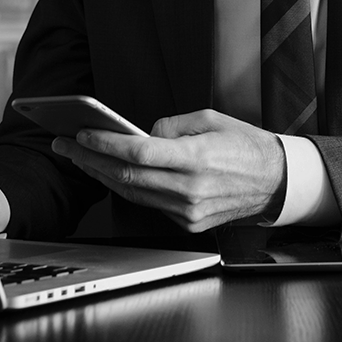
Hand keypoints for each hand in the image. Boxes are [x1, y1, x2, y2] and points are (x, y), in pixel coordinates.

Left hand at [51, 109, 286, 231]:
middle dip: (90, 159)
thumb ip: (171, 126)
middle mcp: (189, 189)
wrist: (276, 182)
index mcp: (196, 159)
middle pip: (126, 177)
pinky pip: (149, 203)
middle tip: (65, 145)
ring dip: (101, 174)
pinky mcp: (188, 222)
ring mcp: (187, 211)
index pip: (138, 153)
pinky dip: (127, 187)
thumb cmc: (246, 146)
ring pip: (132, 193)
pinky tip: (110, 173)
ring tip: (80, 157)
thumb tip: (141, 134)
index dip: (105, 144)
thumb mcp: (210, 119)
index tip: (82, 134)